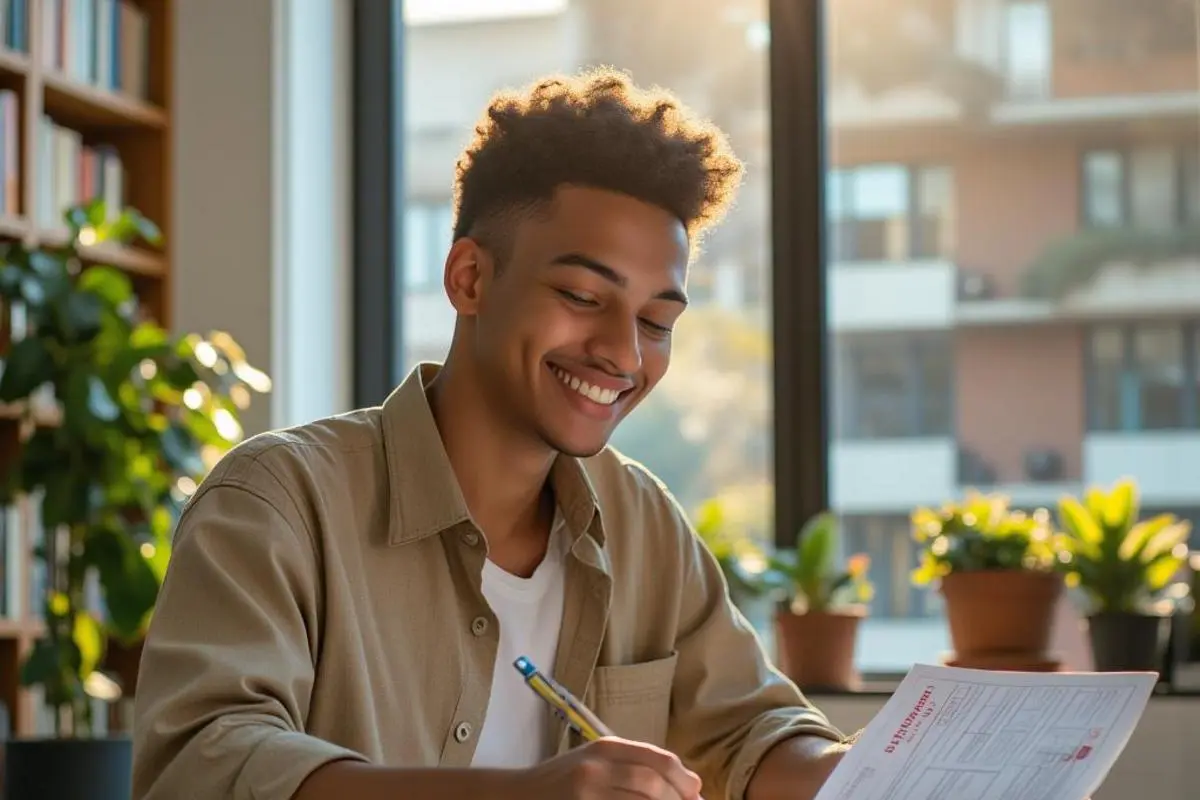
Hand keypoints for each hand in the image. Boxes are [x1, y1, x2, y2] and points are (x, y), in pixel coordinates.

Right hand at [513, 736, 703, 798]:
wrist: (517, 796)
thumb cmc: (562, 782)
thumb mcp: (596, 763)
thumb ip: (635, 767)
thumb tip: (691, 786)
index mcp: (605, 748)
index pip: (656, 759)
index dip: (683, 779)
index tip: (697, 794)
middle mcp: (596, 767)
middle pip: (651, 782)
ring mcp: (586, 793)